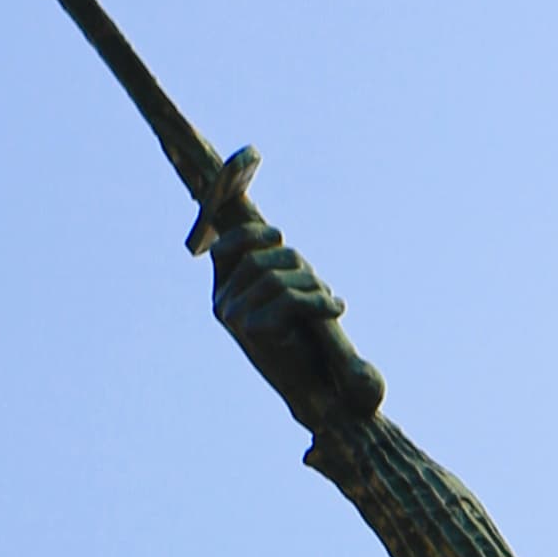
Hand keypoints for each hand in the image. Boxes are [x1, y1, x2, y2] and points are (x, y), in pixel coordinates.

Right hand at [193, 161, 385, 431]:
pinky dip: (318, 300)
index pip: (223, 230)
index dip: (231, 188)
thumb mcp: (296, 294)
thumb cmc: (313, 348)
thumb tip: (265, 226)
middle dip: (298, 262)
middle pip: (265, 249)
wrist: (325, 402)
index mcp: (228, 285)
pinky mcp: (252, 331)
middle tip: (319, 287)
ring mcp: (234, 315)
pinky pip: (288, 295)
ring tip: (329, 306)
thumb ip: (279, 264)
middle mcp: (223, 299)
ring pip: (281, 271)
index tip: (249, 155)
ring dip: (314, 285)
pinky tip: (334, 311)